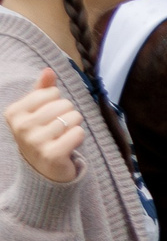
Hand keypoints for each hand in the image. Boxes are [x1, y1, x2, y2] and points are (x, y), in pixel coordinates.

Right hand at [6, 70, 84, 184]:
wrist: (43, 170)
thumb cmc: (42, 134)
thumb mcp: (38, 111)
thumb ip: (42, 90)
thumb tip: (49, 70)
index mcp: (14, 112)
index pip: (51, 92)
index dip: (57, 102)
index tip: (49, 116)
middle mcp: (21, 127)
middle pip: (64, 104)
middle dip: (68, 113)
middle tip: (59, 128)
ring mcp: (35, 142)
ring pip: (73, 117)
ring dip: (74, 125)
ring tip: (64, 135)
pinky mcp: (52, 154)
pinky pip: (78, 133)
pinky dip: (79, 136)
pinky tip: (69, 144)